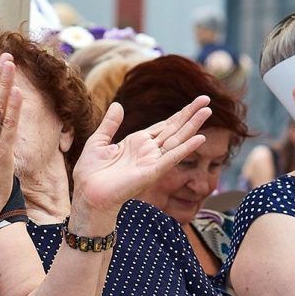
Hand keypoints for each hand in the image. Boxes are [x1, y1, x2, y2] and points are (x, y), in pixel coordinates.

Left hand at [71, 97, 210, 217]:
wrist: (87, 195)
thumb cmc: (90, 173)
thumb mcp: (98, 141)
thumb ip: (110, 124)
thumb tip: (118, 104)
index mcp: (137, 142)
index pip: (164, 125)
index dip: (180, 113)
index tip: (195, 102)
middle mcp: (148, 151)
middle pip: (175, 129)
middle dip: (191, 114)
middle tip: (207, 100)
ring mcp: (152, 161)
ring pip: (177, 140)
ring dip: (193, 126)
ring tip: (207, 111)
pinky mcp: (151, 172)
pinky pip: (171, 157)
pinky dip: (185, 148)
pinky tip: (199, 138)